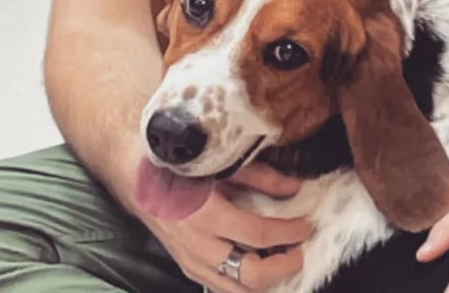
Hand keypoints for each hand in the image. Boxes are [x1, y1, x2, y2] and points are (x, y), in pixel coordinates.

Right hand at [143, 161, 311, 292]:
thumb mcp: (222, 167)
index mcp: (208, 216)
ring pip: (237, 290)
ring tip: (284, 260)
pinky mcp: (189, 270)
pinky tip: (262, 267)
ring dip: (267, 280)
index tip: (307, 226)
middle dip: (283, 266)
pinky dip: (246, 284)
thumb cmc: (182, 173)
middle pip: (250, 274)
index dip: (289, 233)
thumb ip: (262, 178)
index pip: (259, 235)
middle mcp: (200, 246)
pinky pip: (222, 287)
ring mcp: (193, 264)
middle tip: (300, 251)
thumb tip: (294, 188)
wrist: (141, 186)